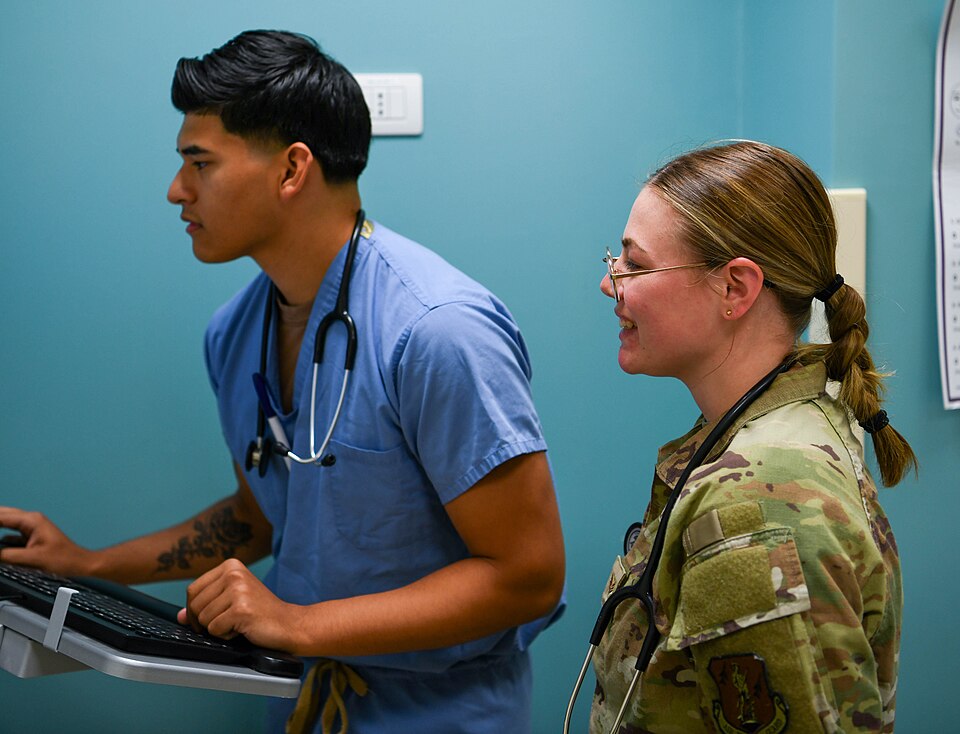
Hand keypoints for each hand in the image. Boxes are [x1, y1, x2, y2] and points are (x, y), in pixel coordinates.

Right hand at [0, 507, 92, 574]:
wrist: (80, 564)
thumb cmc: (64, 559)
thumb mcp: (31, 559)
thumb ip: (6, 556)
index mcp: (31, 521)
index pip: (0, 517)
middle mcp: (31, 520)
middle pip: (2, 515)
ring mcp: (31, 528)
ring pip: (5, 524)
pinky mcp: (31, 537)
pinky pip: (10, 535)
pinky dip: (1, 538)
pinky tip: (0, 543)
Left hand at [178, 558, 301, 651]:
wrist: (290, 624)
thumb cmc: (261, 613)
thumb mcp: (232, 602)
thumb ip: (206, 604)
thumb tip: (180, 616)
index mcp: (230, 566)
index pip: (192, 590)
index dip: (194, 611)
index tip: (210, 618)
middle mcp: (234, 573)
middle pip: (195, 605)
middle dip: (206, 622)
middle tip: (228, 622)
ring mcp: (238, 589)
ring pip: (203, 619)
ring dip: (218, 629)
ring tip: (239, 623)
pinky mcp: (241, 608)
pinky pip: (215, 630)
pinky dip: (227, 635)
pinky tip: (244, 628)